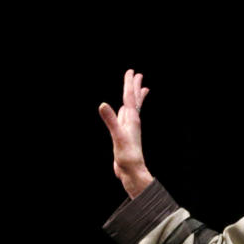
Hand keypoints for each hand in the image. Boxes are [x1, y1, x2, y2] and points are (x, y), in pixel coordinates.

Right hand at [99, 69, 152, 198]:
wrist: (132, 172)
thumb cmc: (127, 156)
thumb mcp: (117, 137)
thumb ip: (111, 121)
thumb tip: (103, 105)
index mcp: (131, 120)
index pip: (130, 97)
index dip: (129, 84)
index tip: (132, 72)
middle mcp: (132, 122)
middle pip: (134, 100)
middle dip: (135, 87)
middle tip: (138, 74)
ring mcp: (130, 129)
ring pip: (133, 109)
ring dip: (135, 98)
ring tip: (141, 89)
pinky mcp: (126, 136)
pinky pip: (127, 119)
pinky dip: (127, 112)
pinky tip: (125, 113)